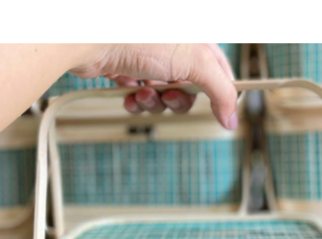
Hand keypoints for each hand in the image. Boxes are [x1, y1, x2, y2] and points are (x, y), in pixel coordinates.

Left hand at [70, 44, 237, 129]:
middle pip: (190, 90)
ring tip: (141, 92)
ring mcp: (149, 60)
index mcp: (194, 38)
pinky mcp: (128, 71)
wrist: (89, 37)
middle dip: (178, 100)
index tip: (222, 115)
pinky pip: (140, 97)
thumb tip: (232, 119)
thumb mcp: (193, 61)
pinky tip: (128, 94)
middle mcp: (173, 47)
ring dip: (154, 103)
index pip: (220, 70)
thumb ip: (220, 90)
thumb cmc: (137, 35)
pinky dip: (135, 101)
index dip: (221, 94)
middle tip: (168, 96)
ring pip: (163, 97)